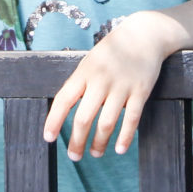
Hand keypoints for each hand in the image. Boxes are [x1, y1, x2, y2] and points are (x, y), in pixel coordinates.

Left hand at [42, 15, 175, 159]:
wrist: (144, 35)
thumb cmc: (113, 51)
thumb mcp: (90, 62)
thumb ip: (80, 84)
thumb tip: (66, 113)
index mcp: (84, 72)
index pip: (63, 100)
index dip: (54, 120)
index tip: (48, 138)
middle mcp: (100, 80)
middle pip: (84, 117)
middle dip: (76, 141)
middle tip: (74, 156)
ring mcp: (121, 86)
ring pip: (106, 122)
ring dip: (99, 143)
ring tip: (95, 154)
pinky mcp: (140, 91)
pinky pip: (131, 119)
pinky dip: (125, 137)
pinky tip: (120, 149)